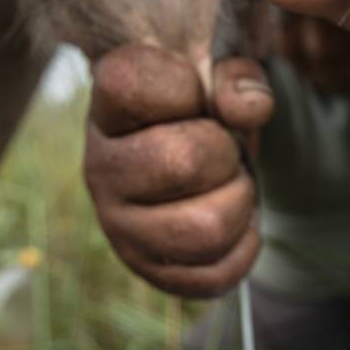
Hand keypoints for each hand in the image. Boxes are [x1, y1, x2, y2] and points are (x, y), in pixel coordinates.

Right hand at [83, 43, 273, 296]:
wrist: (180, 155)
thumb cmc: (196, 109)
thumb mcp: (215, 74)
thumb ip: (235, 76)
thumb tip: (249, 108)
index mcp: (107, 108)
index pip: (132, 87)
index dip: (182, 85)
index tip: (191, 92)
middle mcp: (100, 169)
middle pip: (182, 164)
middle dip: (226, 152)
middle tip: (222, 149)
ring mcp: (119, 227)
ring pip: (206, 230)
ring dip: (241, 202)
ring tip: (228, 185)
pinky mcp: (147, 269)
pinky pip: (216, 275)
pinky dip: (244, 246)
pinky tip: (233, 221)